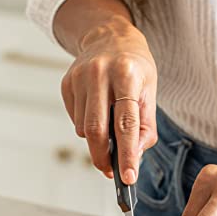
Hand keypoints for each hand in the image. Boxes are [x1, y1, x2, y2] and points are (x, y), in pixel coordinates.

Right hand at [61, 15, 157, 182]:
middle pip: (95, 130)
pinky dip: (87, 127)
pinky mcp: (66, 84)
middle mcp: (99, 74)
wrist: (109, 36)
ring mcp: (79, 78)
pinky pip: (75, 120)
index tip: (127, 178)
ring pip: (83, 128)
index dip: (126, 154)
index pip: (125, 124)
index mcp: (126, 75)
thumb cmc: (135, 69)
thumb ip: (145, 127)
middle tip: (110, 171)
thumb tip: (133, 158)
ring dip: (96, 140)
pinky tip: (97, 113)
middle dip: (102, 158)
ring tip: (109, 127)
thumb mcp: (150, 92)